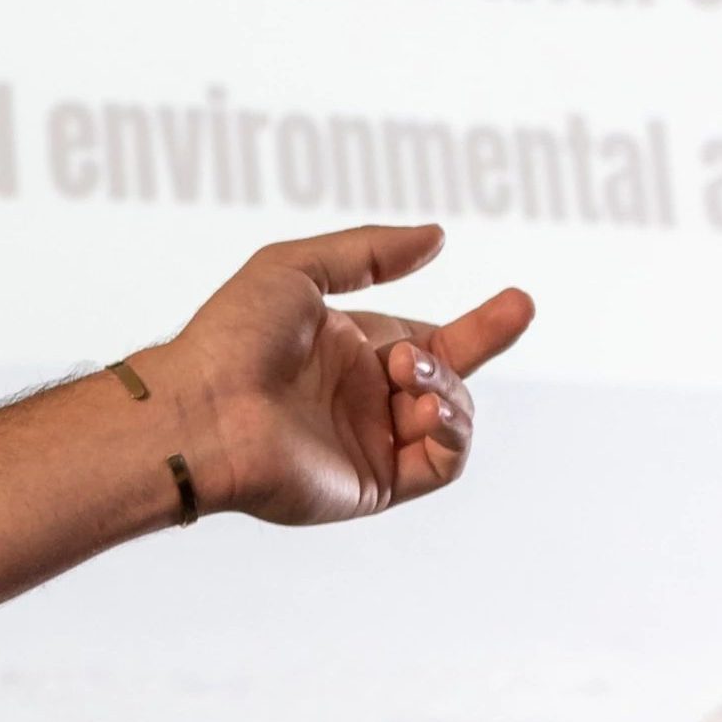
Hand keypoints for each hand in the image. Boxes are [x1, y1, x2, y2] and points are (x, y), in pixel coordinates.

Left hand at [153, 223, 534, 524]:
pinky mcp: (376, 483)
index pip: (427, 339)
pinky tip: (423, 406)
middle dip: (487, 340)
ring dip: (448, 385)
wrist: (204, 410)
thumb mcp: (296, 268)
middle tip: (517, 307)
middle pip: (449, 374)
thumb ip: (367, 252)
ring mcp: (372, 441)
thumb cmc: (233, 337)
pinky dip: (450, 432)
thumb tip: (436, 237)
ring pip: (451, 416)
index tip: (514, 301)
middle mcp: (363, 397)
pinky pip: (442, 462)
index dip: (472, 325)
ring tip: (407, 372)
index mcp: (347, 350)